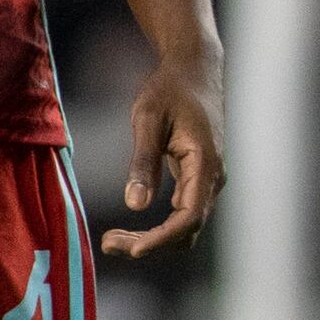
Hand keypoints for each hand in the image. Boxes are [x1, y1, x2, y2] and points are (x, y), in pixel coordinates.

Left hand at [101, 56, 223, 258]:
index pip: (188, 217)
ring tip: (112, 239)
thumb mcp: (148, 120)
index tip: (131, 250)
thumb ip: (143, 162)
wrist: (195, 70)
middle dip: (150, 244)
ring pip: (186, 226)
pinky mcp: (199, 179)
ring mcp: (209, 180)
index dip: (161, 238)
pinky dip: (159, 228)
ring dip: (153, 239)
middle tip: (107, 243)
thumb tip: (135, 206)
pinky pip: (183, 215)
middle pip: (188, 229)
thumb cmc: (170, 90)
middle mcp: (213, 177)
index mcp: (205, 163)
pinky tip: (130, 229)